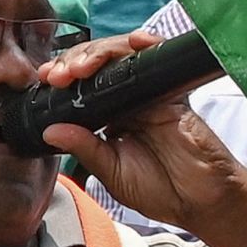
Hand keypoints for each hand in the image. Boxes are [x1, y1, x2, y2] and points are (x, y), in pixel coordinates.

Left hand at [33, 26, 244, 230]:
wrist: (201, 202)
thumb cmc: (160, 189)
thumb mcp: (112, 173)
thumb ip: (85, 149)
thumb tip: (50, 131)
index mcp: (109, 116)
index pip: (81, 86)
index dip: (63, 77)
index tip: (45, 80)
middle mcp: (127, 99)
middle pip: (98, 63)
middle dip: (74, 61)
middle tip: (58, 75)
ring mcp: (151, 92)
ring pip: (123, 55)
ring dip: (100, 53)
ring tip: (82, 66)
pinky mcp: (174, 92)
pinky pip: (161, 60)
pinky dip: (149, 46)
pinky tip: (135, 43)